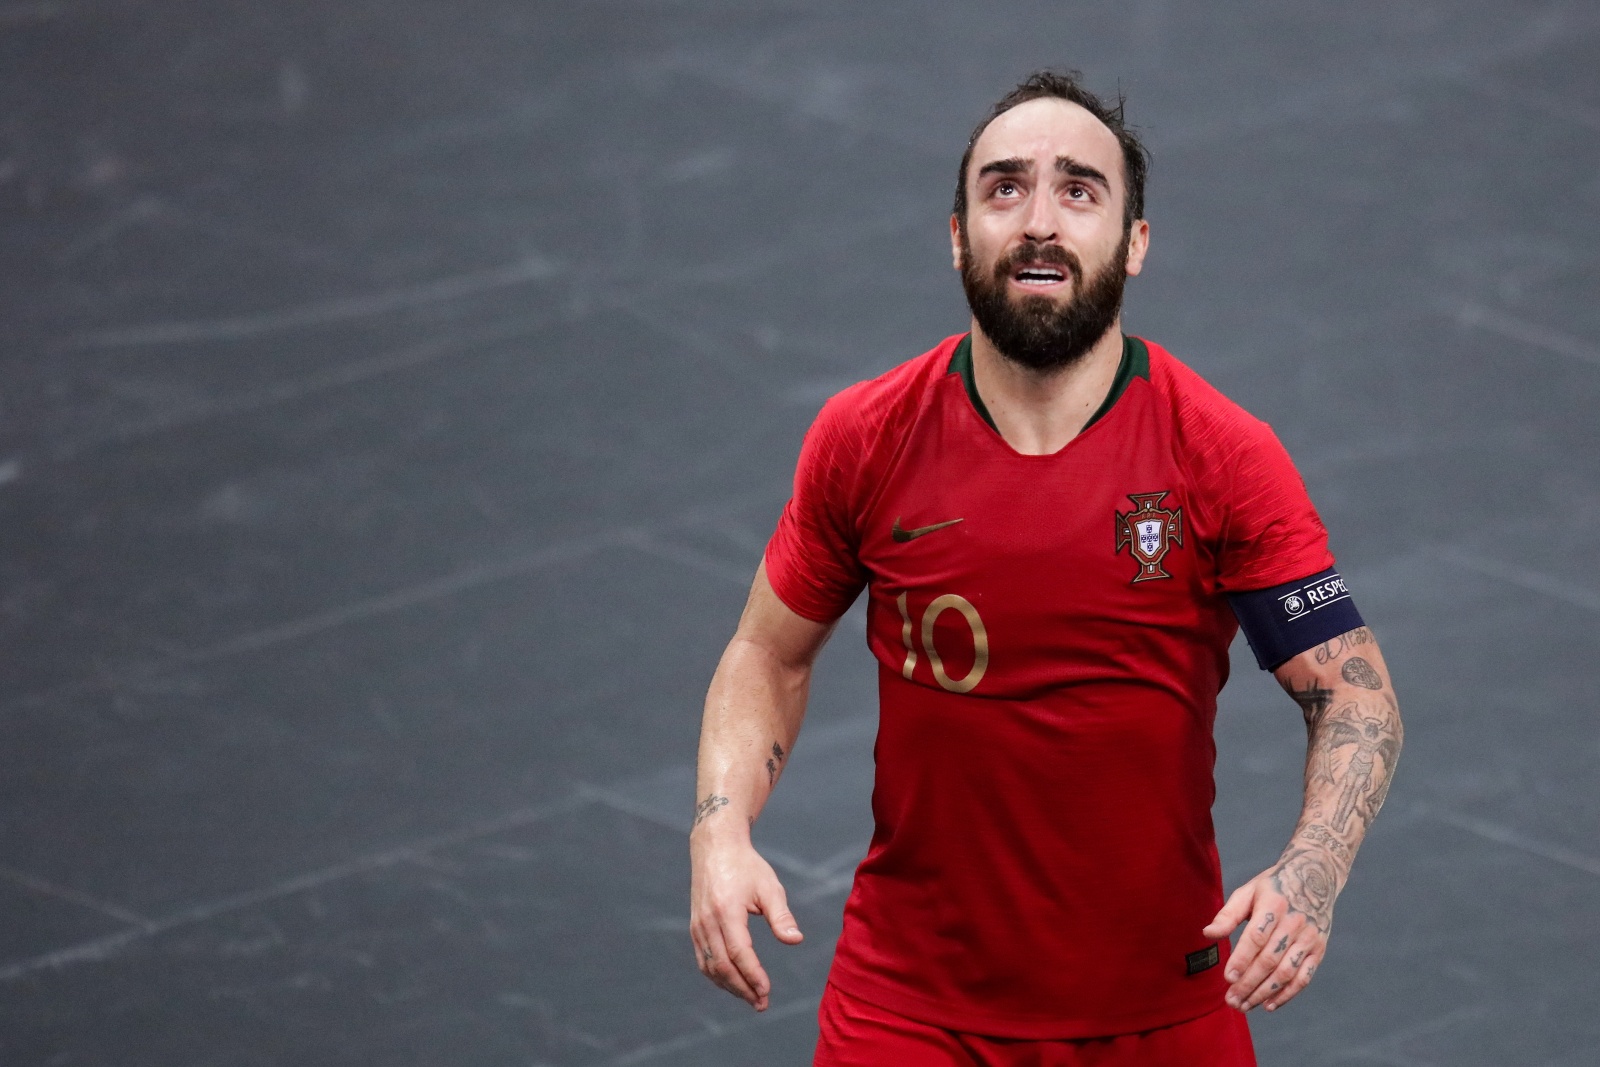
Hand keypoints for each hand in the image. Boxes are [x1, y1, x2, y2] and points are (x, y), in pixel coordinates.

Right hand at [690, 831, 803, 1010]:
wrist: (715, 847)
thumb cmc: (747, 866)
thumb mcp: (769, 887)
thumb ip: (781, 916)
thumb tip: (795, 941)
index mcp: (727, 910)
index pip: (739, 953)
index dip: (753, 975)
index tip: (767, 991)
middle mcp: (707, 921)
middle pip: (723, 966)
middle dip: (743, 988)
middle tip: (762, 1004)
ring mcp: (698, 925)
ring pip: (710, 967)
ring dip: (730, 986)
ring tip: (751, 998)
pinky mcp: (695, 927)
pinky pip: (704, 959)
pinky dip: (718, 976)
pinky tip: (734, 983)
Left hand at [1202, 847, 1339, 1012]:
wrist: (1315, 877)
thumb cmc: (1273, 886)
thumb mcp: (1249, 891)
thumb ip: (1228, 914)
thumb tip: (1208, 934)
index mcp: (1274, 905)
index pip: (1256, 938)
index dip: (1242, 959)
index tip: (1227, 978)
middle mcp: (1294, 923)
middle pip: (1270, 960)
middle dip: (1249, 983)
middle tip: (1231, 1000)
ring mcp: (1309, 938)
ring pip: (1286, 973)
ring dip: (1264, 993)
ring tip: (1244, 1005)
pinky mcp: (1319, 950)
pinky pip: (1304, 977)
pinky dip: (1287, 994)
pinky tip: (1268, 1005)